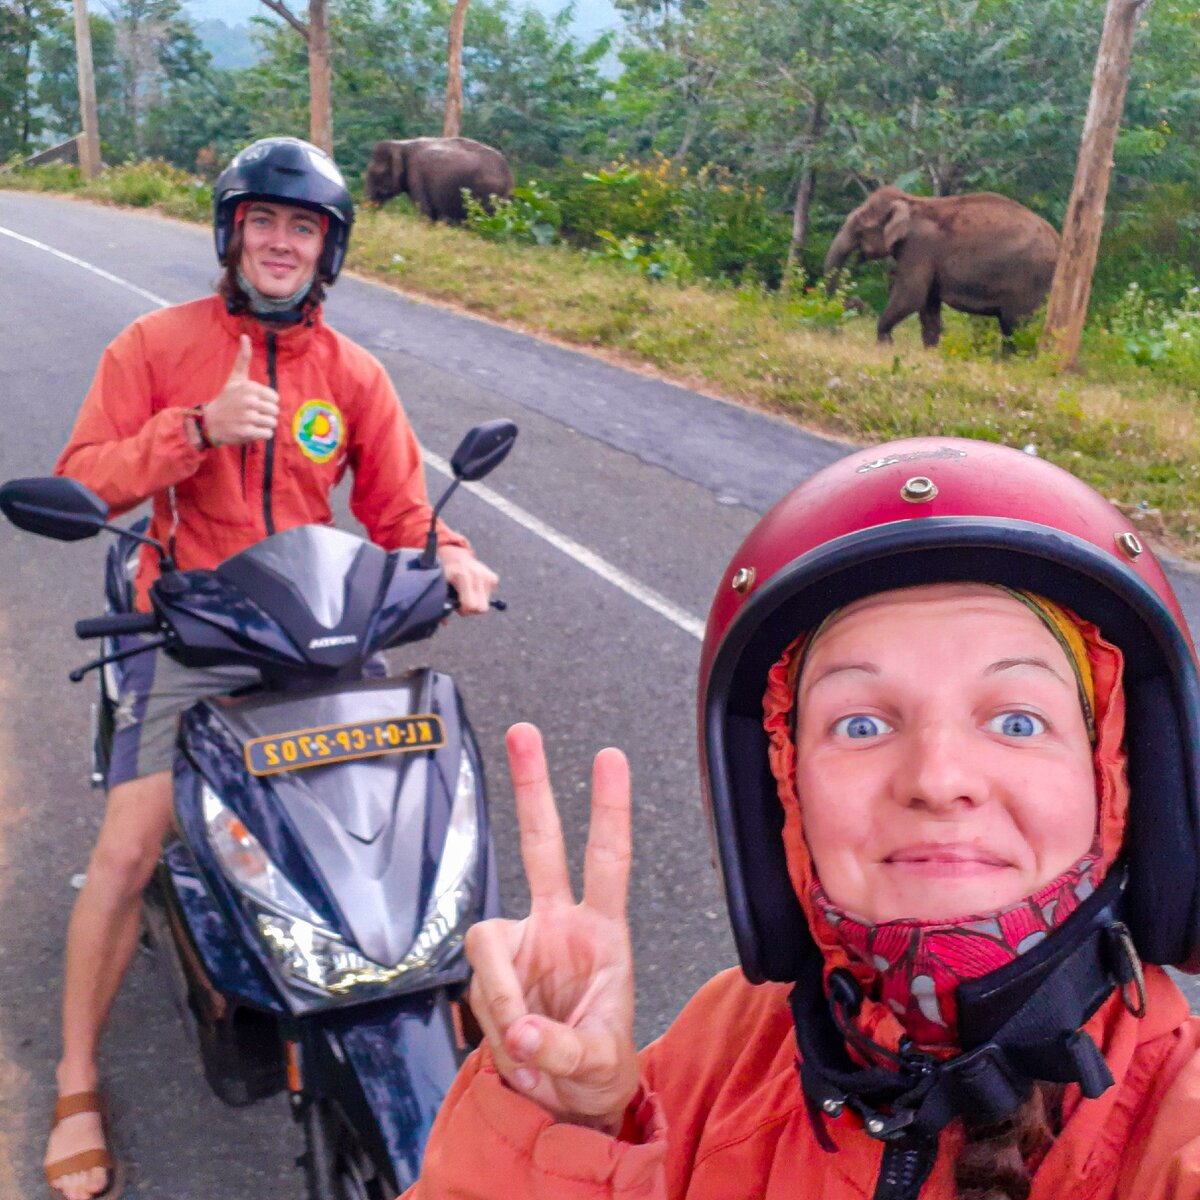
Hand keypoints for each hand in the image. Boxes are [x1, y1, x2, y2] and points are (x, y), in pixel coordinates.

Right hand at [203, 335, 279, 446]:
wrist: (210, 421)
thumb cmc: (226, 398)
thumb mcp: (235, 378)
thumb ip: (243, 358)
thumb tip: (245, 335)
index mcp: (250, 387)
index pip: (275, 399)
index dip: (267, 403)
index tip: (253, 403)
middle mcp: (249, 401)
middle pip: (275, 412)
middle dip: (266, 415)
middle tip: (251, 414)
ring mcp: (247, 417)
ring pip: (273, 424)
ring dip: (264, 426)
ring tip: (250, 422)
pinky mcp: (246, 432)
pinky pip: (267, 435)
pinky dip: (261, 435)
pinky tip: (248, 430)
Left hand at [440, 544, 498, 614]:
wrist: (454, 554)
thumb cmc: (445, 571)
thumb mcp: (439, 585)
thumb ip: (440, 603)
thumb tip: (445, 622)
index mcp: (462, 576)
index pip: (470, 605)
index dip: (463, 610)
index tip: (457, 606)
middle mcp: (477, 575)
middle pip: (482, 608)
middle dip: (472, 609)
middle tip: (463, 602)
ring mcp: (487, 575)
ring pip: (486, 603)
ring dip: (477, 602)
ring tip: (467, 593)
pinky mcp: (493, 577)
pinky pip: (489, 596)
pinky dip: (482, 595)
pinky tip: (473, 587)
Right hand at [466, 723, 638, 1132]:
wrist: (566, 1103)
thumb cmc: (596, 1065)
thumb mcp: (596, 1062)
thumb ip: (560, 1048)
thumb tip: (520, 1032)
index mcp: (602, 931)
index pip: (607, 859)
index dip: (608, 808)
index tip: (608, 756)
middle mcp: (559, 925)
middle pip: (542, 844)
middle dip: (532, 787)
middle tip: (523, 731)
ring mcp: (521, 946)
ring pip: (487, 943)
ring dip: (500, 994)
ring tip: (525, 1038)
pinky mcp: (491, 974)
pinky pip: (477, 986)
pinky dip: (490, 1018)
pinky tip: (512, 1042)